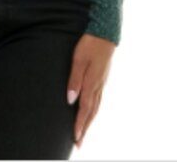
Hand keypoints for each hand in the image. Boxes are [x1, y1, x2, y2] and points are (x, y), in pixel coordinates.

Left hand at [67, 33, 115, 147]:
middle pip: (91, 112)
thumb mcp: (79, 60)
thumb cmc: (90, 44)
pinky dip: (94, 110)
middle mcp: (98, 86)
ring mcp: (102, 82)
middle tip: (79, 143)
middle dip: (85, 128)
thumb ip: (74, 80)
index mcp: (92, 83)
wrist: (105, 32)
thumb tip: (70, 100)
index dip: (80, 124)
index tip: (75, 138)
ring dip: (89, 120)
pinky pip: (98, 99)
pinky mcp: (102, 77)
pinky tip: (91, 111)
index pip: (85, 109)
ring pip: (96, 106)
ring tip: (83, 132)